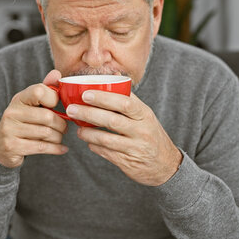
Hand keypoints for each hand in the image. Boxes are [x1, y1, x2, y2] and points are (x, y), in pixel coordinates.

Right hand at [0, 70, 68, 167]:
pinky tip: (62, 149)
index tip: (58, 107)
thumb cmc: (23, 122)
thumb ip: (46, 89)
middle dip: (61, 125)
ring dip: (58, 138)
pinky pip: (41, 147)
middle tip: (64, 128)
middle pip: (48, 116)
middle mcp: (12, 112)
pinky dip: (56, 149)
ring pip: (46, 133)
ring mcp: (10, 129)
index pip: (40, 92)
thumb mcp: (32, 104)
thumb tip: (57, 73)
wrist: (1, 147)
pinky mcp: (12, 146)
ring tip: (59, 138)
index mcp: (19, 98)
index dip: (54, 99)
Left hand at [66, 90, 182, 185]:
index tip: (85, 94)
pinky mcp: (128, 162)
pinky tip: (89, 142)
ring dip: (89, 133)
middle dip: (89, 113)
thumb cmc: (151, 134)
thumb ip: (129, 97)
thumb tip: (115, 73)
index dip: (103, 98)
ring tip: (78, 129)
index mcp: (144, 114)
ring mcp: (135, 147)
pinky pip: (107, 153)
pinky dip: (95, 147)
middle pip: (112, 120)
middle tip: (71, 109)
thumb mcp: (145, 115)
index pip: (124, 102)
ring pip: (107, 139)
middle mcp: (142, 130)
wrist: (166, 165)